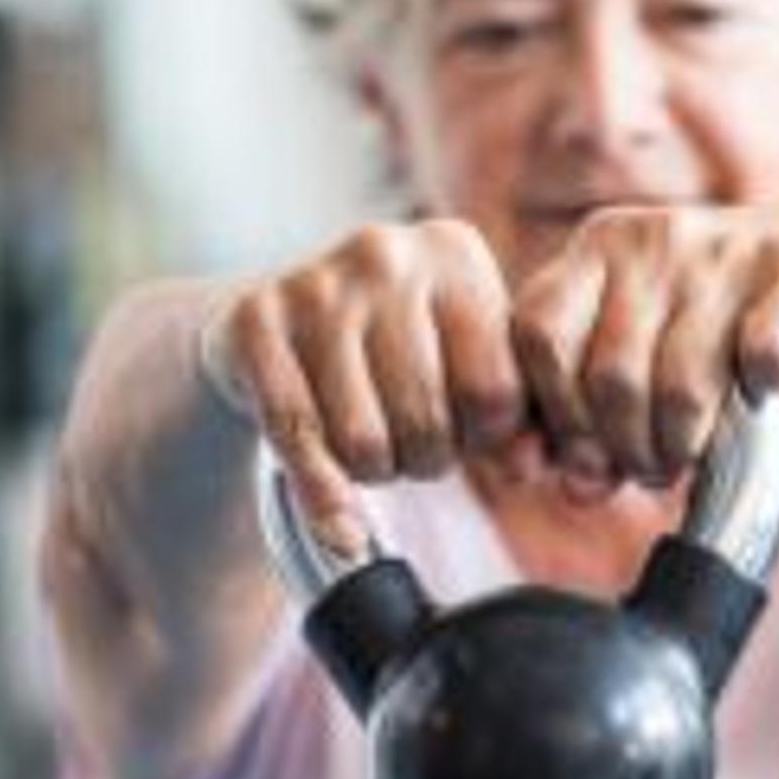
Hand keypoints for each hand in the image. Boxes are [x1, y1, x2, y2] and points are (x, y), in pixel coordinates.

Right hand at [198, 218, 528, 555]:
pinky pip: (296, 437)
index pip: (496, 391)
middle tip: (411, 446)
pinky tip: (339, 524)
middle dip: (425, 458)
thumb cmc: (394, 349)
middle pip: (427, 419)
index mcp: (455, 253)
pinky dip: (322, 497)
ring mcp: (316, 284)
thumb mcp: (461, 360)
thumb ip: (509, 414)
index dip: (485, 438)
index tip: (466, 434)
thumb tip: (523, 471)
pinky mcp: (255, 321)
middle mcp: (386, 254)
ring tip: (373, 447)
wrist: (273, 319)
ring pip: (363, 439)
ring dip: (374, 471)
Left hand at [502, 197, 778, 492]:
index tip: (588, 453)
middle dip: (628, 448)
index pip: (535, 333)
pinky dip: (763, 391)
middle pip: (610, 376)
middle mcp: (656, 237)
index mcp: (599, 246)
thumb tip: (576, 488)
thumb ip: (592, 410)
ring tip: (692, 452)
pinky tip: (762, 391)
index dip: (557, 413)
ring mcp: (728, 249)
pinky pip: (765, 355)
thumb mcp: (643, 345)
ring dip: (686, 444)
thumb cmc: (720, 319)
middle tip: (652, 467)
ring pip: (682, 384)